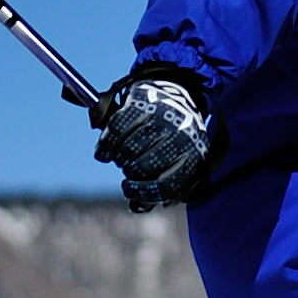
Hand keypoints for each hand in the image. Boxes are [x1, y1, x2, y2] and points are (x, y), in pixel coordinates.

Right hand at [92, 67, 212, 212]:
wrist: (177, 90)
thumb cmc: (175, 136)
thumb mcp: (179, 159)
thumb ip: (162, 185)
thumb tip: (137, 207)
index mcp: (193, 154)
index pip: (168, 185)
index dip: (145, 194)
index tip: (131, 193)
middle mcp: (178, 136)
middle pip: (144, 168)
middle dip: (131, 175)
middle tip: (128, 171)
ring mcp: (158, 119)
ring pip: (128, 150)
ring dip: (119, 159)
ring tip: (120, 158)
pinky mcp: (141, 105)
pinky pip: (116, 131)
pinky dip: (106, 146)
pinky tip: (104, 153)